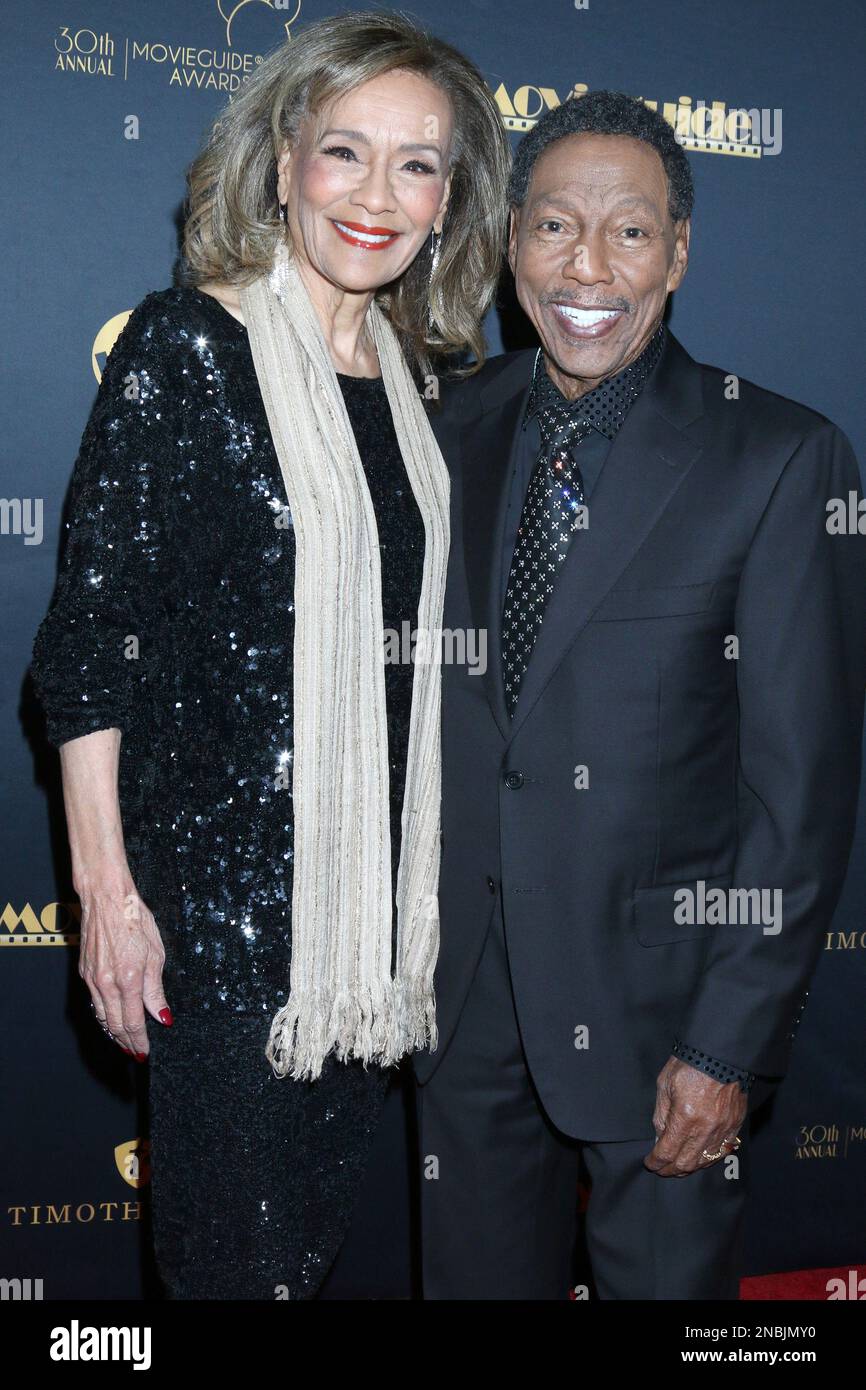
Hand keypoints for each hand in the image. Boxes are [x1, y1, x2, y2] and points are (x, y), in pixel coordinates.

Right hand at [78, 874, 170, 1059]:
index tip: (145, 1052)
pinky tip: (111, 1019)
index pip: (133, 1023)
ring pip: (102, 1017)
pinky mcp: (85, 972)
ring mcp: (92, 979)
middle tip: (136, 1053)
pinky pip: (94, 1002)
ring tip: (124, 1043)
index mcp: (128, 980)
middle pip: (114, 1025)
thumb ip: (155, 990)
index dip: (140, 1041)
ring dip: (113, 1033)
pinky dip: (103, 1016)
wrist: (106, 898)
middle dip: (126, 1043)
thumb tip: (161, 1016)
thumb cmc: (134, 919)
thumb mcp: (155, 954)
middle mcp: (106, 983)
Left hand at [644, 1056, 746, 1175]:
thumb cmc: (689, 1065)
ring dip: (690, 1167)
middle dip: (670, 1170)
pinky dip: (709, 1159)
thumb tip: (660, 1137)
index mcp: (685, 1117)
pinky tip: (700, 1158)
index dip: (655, 1162)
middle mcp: (706, 1128)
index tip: (650, 1163)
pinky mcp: (735, 1125)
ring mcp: (723, 1129)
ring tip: (678, 1167)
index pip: (667, 1152)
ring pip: (705, 1162)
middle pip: (686, 1163)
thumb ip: (661, 1115)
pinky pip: (722, 1151)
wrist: (720, 1054)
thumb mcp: (664, 1085)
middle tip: (661, 1169)